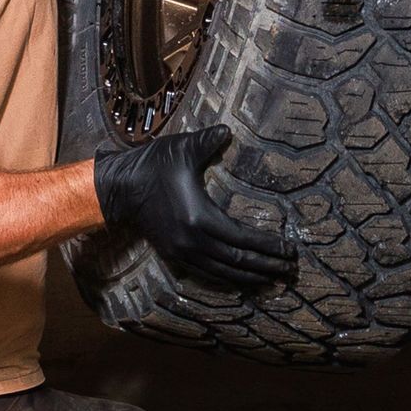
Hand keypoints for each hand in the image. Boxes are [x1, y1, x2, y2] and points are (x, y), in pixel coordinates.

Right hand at [94, 126, 294, 287]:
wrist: (119, 188)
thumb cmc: (153, 166)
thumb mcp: (182, 149)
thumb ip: (208, 141)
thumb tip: (229, 130)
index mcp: (201, 218)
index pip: (243, 239)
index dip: (269, 246)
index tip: (290, 249)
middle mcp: (194, 242)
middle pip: (238, 262)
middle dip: (267, 267)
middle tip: (290, 271)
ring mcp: (184, 252)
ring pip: (224, 273)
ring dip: (250, 277)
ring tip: (272, 279)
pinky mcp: (175, 256)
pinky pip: (209, 273)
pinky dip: (229, 279)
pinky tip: (241, 280)